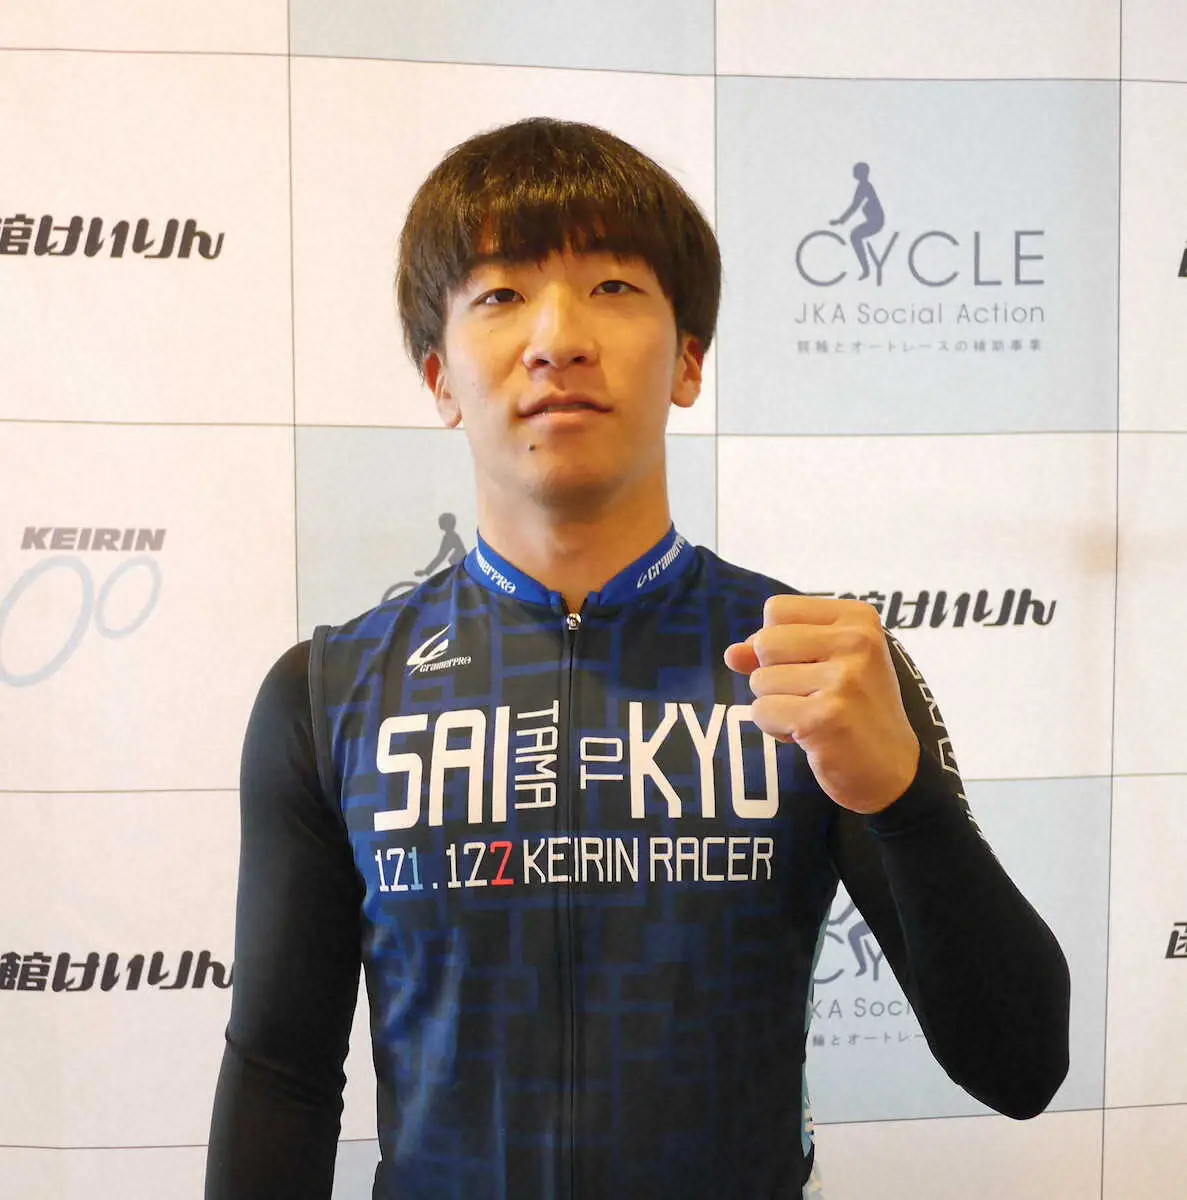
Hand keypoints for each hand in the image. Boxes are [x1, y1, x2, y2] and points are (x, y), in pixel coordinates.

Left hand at [724, 595, 919, 814]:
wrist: (893, 769)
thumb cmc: (855, 709)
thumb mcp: (824, 664)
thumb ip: (775, 650)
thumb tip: (731, 653)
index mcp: (858, 618)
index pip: (777, 609)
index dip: (776, 642)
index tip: (808, 666)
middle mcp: (856, 641)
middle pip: (764, 642)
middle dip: (773, 675)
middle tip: (812, 696)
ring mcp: (842, 680)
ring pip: (759, 680)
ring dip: (776, 704)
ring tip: (814, 715)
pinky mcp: (823, 717)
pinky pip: (762, 711)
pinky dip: (776, 727)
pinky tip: (809, 734)